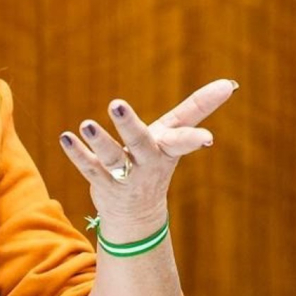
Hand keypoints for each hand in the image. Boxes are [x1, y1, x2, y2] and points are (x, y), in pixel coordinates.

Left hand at [59, 79, 238, 239]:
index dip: (194, 140)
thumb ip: (198, 108)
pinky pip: (89, 168)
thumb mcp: (175, 133)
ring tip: (86, 124)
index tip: (208, 139)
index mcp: (168, 148)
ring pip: (112, 159)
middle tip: (116, 102)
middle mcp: (148, 163)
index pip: (183, 141)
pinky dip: (77, 153)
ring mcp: (125, 177)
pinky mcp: (103, 184)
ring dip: (99, 141)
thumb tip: (229, 83)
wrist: (137, 211)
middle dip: (129, 125)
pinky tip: (65, 137)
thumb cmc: (157, 158)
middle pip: (140, 143)